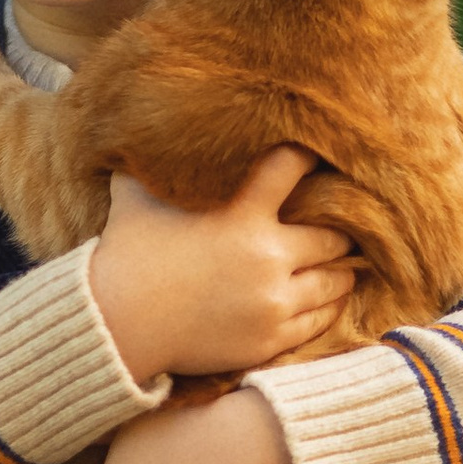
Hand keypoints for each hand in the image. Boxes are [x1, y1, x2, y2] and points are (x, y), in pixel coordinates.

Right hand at [86, 146, 352, 382]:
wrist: (118, 325)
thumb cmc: (125, 253)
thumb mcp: (135, 193)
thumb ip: (152, 159)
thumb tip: (144, 126)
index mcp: (242, 213)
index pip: (294, 167)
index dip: (310, 155)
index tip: (320, 154)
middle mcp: (268, 255)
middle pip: (332, 235)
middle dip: (338, 227)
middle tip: (344, 223)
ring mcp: (273, 300)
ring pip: (334, 279)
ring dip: (341, 268)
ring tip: (343, 261)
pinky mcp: (272, 337)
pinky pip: (322, 318)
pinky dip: (330, 304)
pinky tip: (331, 295)